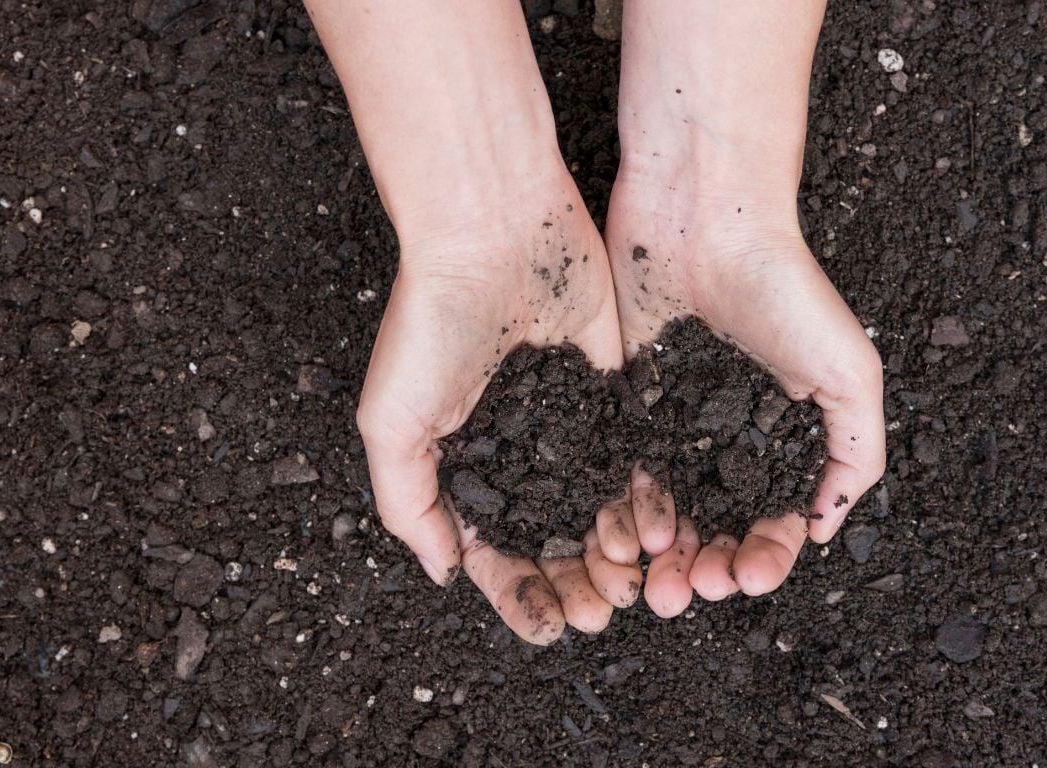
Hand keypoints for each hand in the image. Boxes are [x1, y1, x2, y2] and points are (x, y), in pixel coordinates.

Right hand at [356, 179, 624, 643]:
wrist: (494, 234)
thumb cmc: (430, 323)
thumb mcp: (390, 423)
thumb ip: (407, 504)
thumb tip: (445, 571)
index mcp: (465, 466)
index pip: (494, 552)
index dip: (519, 595)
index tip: (546, 627)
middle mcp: (521, 453)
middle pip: (554, 541)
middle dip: (575, 585)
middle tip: (599, 612)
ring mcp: (570, 426)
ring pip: (599, 511)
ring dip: (613, 557)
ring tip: (631, 584)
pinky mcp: (616, 395)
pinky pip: (635, 462)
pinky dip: (644, 504)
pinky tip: (656, 534)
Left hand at [601, 170, 885, 613]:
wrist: (704, 219)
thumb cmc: (786, 288)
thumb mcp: (850, 372)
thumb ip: (855, 453)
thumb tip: (828, 526)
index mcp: (782, 437)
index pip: (775, 520)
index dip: (766, 557)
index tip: (750, 576)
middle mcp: (727, 439)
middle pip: (717, 528)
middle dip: (709, 569)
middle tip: (695, 590)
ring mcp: (674, 424)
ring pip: (667, 514)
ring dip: (665, 559)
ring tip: (657, 585)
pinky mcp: (626, 404)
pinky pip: (623, 474)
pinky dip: (626, 515)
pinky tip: (626, 541)